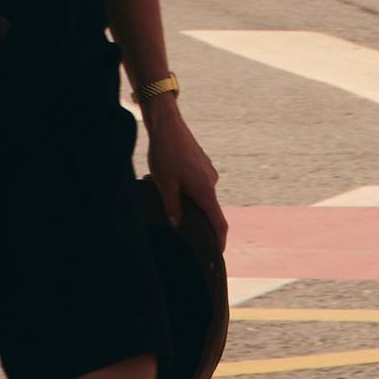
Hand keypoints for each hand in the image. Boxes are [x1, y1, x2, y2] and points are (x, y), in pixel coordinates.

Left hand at [142, 93, 226, 246]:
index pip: (218, 222)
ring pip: (197, 192)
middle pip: (206, 207)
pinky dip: (182, 184)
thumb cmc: (166, 154)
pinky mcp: (201, 163)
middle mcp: (211, 181)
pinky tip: (164, 176)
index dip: (219, 240)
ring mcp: (207, 171)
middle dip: (189, 212)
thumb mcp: (165, 185)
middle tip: (170, 212)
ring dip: (181, 195)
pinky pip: (195, 180)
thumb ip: (173, 207)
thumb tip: (177, 224)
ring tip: (160, 186)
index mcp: (205, 190)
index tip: (218, 254)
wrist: (167, 124)